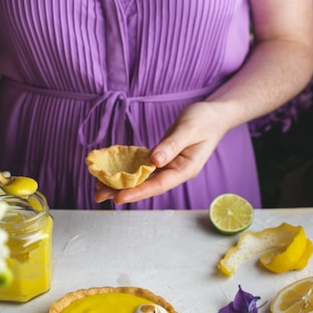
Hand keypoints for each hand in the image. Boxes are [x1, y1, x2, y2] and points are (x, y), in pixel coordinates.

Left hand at [94, 101, 226, 204]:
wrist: (214, 115)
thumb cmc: (205, 121)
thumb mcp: (189, 130)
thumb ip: (172, 145)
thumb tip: (155, 161)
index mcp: (185, 169)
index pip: (158, 185)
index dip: (138, 191)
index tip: (119, 196)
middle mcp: (175, 171)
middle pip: (147, 185)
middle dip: (123, 191)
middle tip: (98, 195)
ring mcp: (168, 166)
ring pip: (142, 177)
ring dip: (121, 182)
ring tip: (98, 187)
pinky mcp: (162, 158)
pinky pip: (142, 167)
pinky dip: (127, 169)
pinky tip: (112, 171)